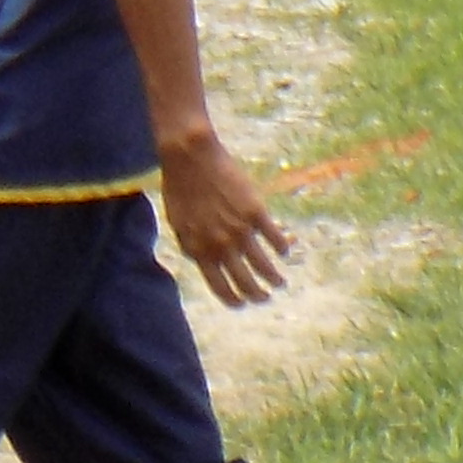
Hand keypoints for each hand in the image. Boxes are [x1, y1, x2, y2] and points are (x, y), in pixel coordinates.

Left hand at [161, 129, 291, 306]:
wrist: (190, 158)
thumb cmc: (179, 188)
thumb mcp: (178, 223)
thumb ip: (190, 245)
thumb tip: (200, 261)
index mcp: (199, 250)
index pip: (219, 287)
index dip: (232, 300)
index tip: (242, 305)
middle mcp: (221, 245)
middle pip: (245, 282)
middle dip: (257, 295)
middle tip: (264, 298)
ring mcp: (240, 230)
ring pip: (264, 266)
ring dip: (274, 278)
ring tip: (280, 282)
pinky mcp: (256, 213)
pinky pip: (275, 238)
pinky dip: (282, 247)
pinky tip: (285, 250)